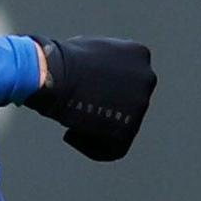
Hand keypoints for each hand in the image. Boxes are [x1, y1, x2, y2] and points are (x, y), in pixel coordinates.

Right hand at [22, 37, 157, 161]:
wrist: (53, 75)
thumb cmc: (59, 61)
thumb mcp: (90, 50)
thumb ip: (104, 65)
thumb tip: (100, 80)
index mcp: (138, 54)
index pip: (130, 81)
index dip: (104, 92)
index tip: (83, 94)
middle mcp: (146, 76)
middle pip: (129, 105)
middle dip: (104, 111)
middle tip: (78, 111)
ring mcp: (141, 102)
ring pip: (122, 127)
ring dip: (97, 130)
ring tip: (70, 123)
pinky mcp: (129, 127)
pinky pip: (114, 149)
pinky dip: (91, 148)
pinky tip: (71, 135)